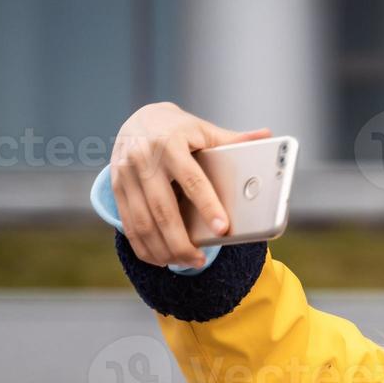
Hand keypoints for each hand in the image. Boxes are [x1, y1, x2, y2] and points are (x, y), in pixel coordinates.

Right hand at [110, 101, 270, 267]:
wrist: (139, 120)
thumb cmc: (179, 130)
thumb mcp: (204, 130)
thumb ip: (233, 140)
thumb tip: (267, 136)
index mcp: (170, 142)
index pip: (192, 179)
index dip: (208, 205)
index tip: (222, 229)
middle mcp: (144, 158)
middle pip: (163, 209)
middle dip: (181, 241)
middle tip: (200, 261)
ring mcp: (125, 174)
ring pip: (142, 222)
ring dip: (163, 249)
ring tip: (185, 262)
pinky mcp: (116, 187)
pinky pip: (128, 224)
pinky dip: (143, 246)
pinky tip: (160, 258)